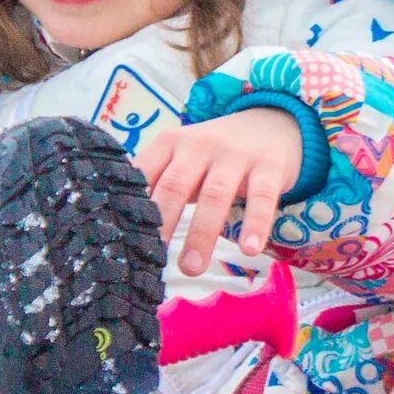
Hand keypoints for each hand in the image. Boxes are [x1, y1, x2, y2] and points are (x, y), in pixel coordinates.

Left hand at [135, 110, 303, 277]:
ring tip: (192, 269)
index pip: (143, 173)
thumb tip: (123, 229)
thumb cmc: (215, 155)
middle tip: (152, 261)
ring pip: (215, 194)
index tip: (122, 240)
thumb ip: (158, 185)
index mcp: (170, 143)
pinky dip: (256, 223)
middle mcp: (199, 145)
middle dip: (163, 224)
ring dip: (202, 233)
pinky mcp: (270, 166)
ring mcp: (235, 154)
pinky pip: (262, 197)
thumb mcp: (183, 159)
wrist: (271, 123)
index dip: (130, 206)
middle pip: (175, 184)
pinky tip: (249, 250)